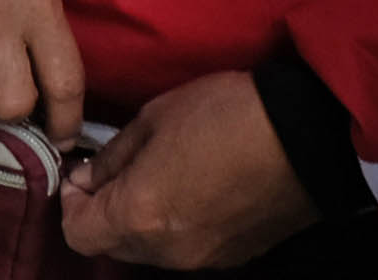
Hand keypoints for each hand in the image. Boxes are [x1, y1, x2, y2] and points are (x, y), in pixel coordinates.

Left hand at [58, 71, 316, 268]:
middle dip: (104, 211)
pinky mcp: (233, 258)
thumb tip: (89, 178)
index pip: (77, 234)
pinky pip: (183, 250)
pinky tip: (191, 190)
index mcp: (138, 216)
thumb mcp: (154, 119)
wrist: (306, 138)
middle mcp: (166, 251)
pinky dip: (173, 227)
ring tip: (156, 176)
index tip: (83, 173)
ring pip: (147, 251)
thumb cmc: (223, 116)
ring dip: (138, 221)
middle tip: (116, 171)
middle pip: (111, 246)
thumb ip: (113, 157)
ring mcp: (203, 260)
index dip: (71, 202)